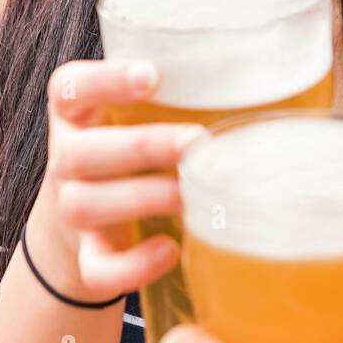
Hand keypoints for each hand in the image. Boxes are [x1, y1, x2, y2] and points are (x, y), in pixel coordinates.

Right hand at [25, 58, 203, 303]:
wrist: (85, 222)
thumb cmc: (130, 152)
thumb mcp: (138, 116)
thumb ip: (180, 95)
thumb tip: (276, 73)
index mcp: (77, 114)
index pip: (69, 87)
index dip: (106, 79)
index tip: (152, 74)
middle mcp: (66, 158)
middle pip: (81, 151)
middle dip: (142, 146)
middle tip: (196, 141)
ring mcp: (71, 209)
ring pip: (87, 204)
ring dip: (144, 198)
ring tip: (193, 195)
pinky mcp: (86, 255)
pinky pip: (97, 268)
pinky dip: (132, 266)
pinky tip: (171, 251)